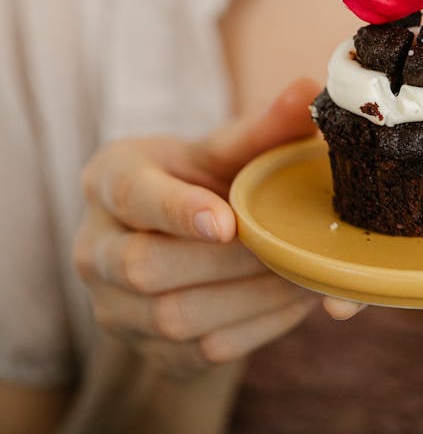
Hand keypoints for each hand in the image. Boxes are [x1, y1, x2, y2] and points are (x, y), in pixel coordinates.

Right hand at [73, 79, 320, 378]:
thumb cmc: (204, 179)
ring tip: (302, 274)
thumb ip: (264, 126)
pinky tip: (294, 302)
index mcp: (109, 178)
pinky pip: (197, 352)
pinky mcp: (144, 350)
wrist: (185, 240)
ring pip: (171, 317)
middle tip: (288, 247)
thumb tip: (311, 88)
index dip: (177, 211)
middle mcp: (94, 246)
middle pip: (143, 266)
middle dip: (223, 262)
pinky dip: (254, 329)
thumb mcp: (224, 148)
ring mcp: (112, 306)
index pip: (132, 196)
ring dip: (247, 299)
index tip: (227, 222)